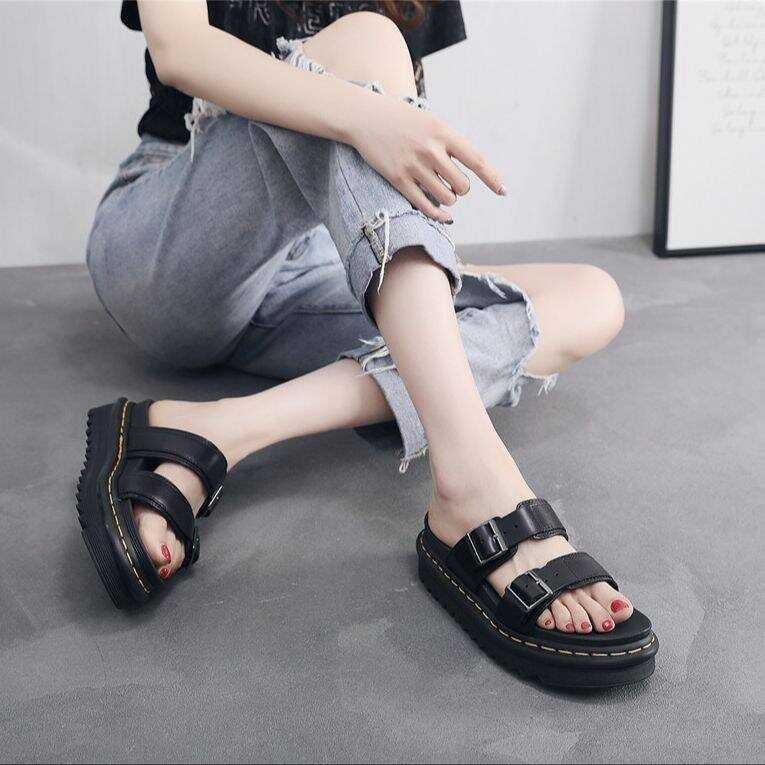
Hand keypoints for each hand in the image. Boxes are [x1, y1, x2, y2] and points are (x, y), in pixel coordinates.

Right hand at [346, 93, 505, 222]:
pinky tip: (444, 216)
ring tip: (437, 188)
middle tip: (450, 182)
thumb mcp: (431, 122)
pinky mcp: (398, 179)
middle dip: (460, 189)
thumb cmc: (402, 120)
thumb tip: (472, 168)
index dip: (492, 178)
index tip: (503, 191)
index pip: (476, 160)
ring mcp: (414, 166)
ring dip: (447, 199)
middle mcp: (431, 150)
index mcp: (443, 133)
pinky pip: (426, 206)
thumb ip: (450, 143)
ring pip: (446, 198)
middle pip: (462, 186)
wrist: (365, 116)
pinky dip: (438, 215)